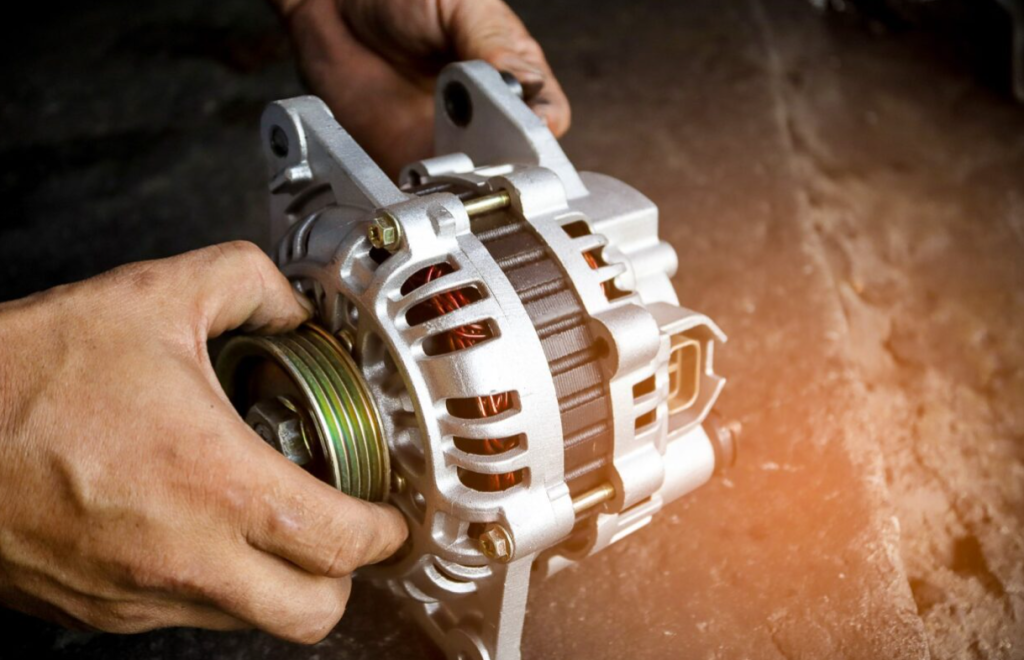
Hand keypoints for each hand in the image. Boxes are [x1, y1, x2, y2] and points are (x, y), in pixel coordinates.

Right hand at [0, 242, 406, 641]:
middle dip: (342, 577)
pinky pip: (182, 614)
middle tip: (342, 532)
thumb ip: (245, 284)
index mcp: (213, 482)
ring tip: (267, 523)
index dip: (382, 534)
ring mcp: (137, 595)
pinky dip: (212, 583)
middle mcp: (182, 555)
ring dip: (276, 582)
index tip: (388, 521)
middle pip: (309, 614)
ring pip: (247, 622)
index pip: (337, 542)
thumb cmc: (24, 374)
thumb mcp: (151, 296)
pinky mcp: (96, 610)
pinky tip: (196, 526)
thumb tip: (289, 306)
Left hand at [279, 0, 570, 175]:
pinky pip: (426, 192)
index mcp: (512, 73)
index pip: (546, 116)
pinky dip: (427, 194)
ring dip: (468, 183)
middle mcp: (484, 114)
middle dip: (507, 164)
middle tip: (487, 152)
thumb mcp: (458, 4)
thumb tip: (527, 87)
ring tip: (451, 163)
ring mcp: (447, 142)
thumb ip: (493, 44)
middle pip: (517, 161)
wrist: (329, 5)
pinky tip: (422, 177)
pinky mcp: (407, 161)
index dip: (541, 130)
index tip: (529, 132)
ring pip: (475, 185)